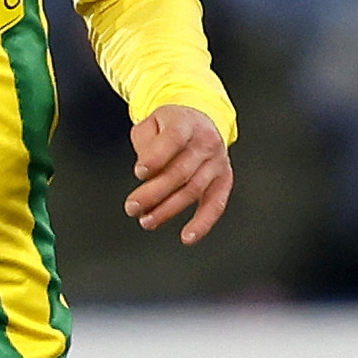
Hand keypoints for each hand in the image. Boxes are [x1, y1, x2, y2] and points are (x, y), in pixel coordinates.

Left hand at [126, 105, 233, 244]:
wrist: (200, 121)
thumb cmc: (171, 126)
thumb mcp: (151, 123)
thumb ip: (145, 143)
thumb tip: (146, 172)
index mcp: (186, 122)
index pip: (173, 139)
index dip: (156, 157)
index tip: (140, 172)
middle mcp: (206, 142)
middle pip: (180, 171)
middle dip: (153, 193)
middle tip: (133, 206)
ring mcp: (217, 162)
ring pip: (193, 190)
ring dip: (167, 210)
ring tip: (147, 220)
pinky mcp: (223, 180)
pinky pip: (216, 205)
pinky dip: (202, 223)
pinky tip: (188, 236)